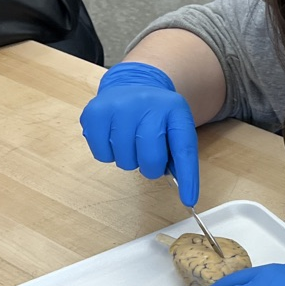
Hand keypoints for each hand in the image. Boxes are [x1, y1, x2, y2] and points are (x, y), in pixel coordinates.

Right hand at [80, 62, 198, 205]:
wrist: (133, 85)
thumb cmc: (156, 116)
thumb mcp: (175, 128)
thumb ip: (179, 156)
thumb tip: (184, 191)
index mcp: (174, 109)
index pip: (184, 149)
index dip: (187, 178)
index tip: (189, 200)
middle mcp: (147, 103)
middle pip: (150, 158)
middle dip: (151, 168)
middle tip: (148, 157)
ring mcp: (119, 106)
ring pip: (125, 160)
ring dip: (129, 160)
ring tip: (131, 142)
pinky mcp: (95, 113)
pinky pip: (102, 155)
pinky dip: (108, 154)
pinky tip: (114, 138)